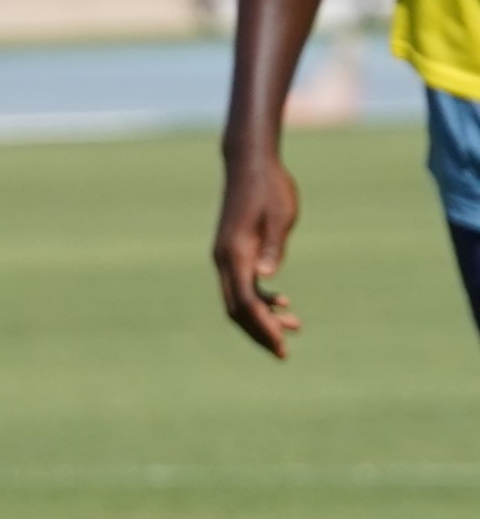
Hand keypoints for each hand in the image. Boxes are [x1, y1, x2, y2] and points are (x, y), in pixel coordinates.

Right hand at [214, 152, 302, 357]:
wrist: (250, 165)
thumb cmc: (270, 188)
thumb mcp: (280, 215)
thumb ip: (273, 246)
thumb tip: (267, 278)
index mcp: (235, 254)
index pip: (246, 302)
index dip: (264, 328)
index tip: (283, 347)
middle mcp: (224, 259)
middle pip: (236, 309)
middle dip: (259, 333)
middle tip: (284, 352)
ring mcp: (226, 257)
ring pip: (238, 299)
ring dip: (261, 318)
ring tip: (294, 328)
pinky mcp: (232, 252)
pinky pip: (242, 285)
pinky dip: (260, 300)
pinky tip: (283, 303)